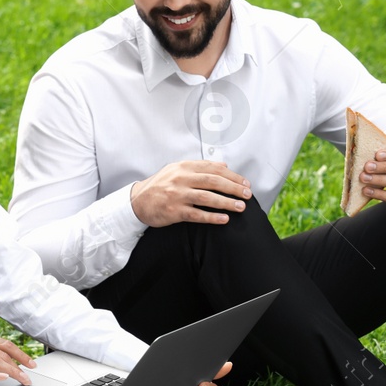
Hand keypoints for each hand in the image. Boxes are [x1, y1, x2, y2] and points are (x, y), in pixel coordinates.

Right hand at [129, 161, 252, 226]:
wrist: (137, 202)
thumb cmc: (160, 186)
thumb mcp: (177, 170)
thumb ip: (200, 167)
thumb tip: (224, 166)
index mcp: (184, 167)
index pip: (213, 169)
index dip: (232, 176)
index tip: (245, 183)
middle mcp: (181, 179)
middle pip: (213, 181)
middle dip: (234, 188)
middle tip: (248, 195)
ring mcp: (177, 195)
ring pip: (207, 198)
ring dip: (227, 202)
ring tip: (241, 207)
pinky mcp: (174, 211)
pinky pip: (196, 214)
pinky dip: (212, 217)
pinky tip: (224, 219)